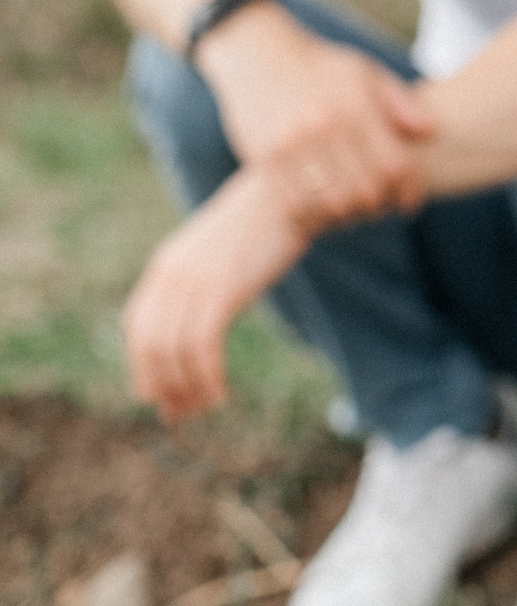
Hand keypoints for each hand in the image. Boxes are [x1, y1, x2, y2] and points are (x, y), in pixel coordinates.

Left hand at [123, 171, 312, 422]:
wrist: (290, 191)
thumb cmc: (265, 223)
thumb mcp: (220, 251)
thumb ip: (202, 277)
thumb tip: (203, 307)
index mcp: (166, 267)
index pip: (137, 327)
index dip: (143, 366)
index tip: (159, 395)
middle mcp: (171, 276)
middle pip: (150, 346)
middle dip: (162, 386)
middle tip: (181, 414)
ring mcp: (194, 282)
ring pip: (173, 352)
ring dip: (187, 388)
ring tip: (206, 405)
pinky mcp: (221, 290)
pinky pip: (201, 347)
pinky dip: (206, 376)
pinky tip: (221, 390)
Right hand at [196, 9, 432, 222]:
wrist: (258, 55)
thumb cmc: (322, 67)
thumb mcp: (366, 74)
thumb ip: (400, 102)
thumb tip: (429, 131)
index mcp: (355, 107)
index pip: (393, 165)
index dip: (407, 190)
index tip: (409, 201)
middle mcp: (324, 127)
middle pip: (364, 189)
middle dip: (379, 206)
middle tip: (380, 209)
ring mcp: (291, 144)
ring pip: (330, 201)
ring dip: (346, 214)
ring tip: (352, 212)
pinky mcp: (263, 157)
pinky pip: (294, 202)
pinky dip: (311, 214)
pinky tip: (319, 210)